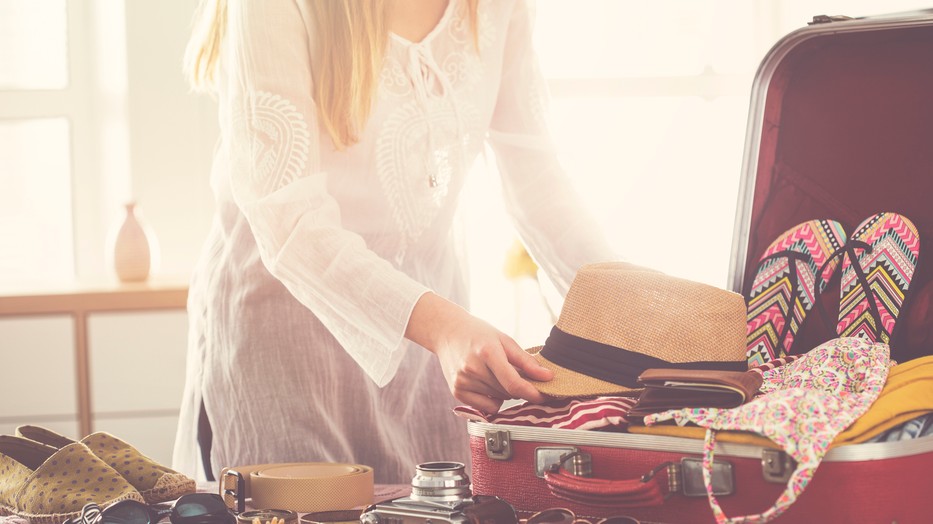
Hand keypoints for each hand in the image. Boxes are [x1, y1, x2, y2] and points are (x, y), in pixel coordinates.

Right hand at [406, 292, 553, 412]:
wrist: (447, 332)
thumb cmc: (478, 333)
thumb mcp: (504, 340)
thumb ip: (526, 360)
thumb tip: (548, 376)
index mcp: (487, 353)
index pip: (513, 382)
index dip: (533, 393)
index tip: (545, 396)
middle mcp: (472, 369)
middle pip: (508, 392)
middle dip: (520, 387)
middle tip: (519, 374)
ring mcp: (463, 382)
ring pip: (499, 400)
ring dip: (506, 392)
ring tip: (496, 373)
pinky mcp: (457, 392)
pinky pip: (486, 407)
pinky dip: (493, 399)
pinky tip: (488, 383)